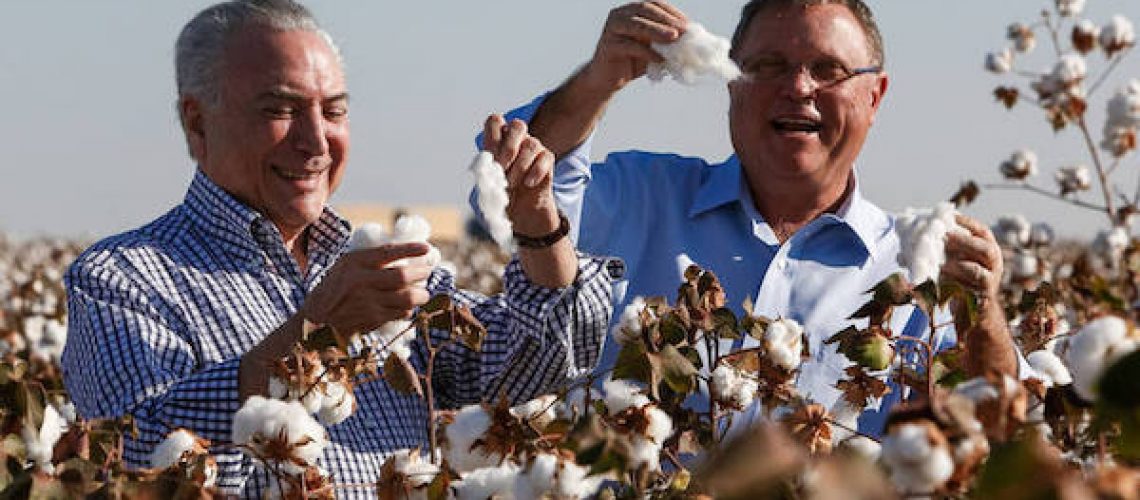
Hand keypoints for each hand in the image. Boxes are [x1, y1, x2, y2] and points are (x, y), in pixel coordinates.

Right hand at [302, 243, 432, 333]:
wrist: (317, 318)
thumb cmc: (337, 286)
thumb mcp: (347, 264)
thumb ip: (371, 258)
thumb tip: (407, 253)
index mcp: (355, 262)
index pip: (388, 252)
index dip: (410, 250)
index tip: (426, 249)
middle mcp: (361, 281)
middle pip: (402, 277)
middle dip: (422, 273)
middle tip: (427, 271)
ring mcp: (367, 302)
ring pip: (406, 298)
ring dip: (421, 295)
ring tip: (423, 292)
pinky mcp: (372, 319)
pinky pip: (401, 313)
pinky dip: (408, 309)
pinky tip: (407, 306)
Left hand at [483, 115, 559, 235]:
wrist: (522, 213)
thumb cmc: (502, 197)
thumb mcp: (487, 187)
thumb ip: (484, 174)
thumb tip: (484, 167)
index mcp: (499, 141)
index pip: (495, 121)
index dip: (493, 135)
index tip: (490, 157)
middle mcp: (518, 141)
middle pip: (518, 125)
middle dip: (509, 148)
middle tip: (501, 170)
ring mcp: (534, 148)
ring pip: (531, 144)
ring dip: (519, 166)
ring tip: (511, 184)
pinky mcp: (547, 160)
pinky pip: (545, 157)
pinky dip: (535, 172)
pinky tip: (528, 184)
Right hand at [581, 1, 687, 91]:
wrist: (607, 80)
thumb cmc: (633, 61)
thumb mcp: (653, 46)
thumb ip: (667, 39)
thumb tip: (692, 36)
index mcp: (631, 11)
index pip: (653, 4)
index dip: (671, 12)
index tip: (687, 24)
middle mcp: (619, 15)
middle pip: (645, 11)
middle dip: (666, 20)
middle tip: (683, 30)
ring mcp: (611, 29)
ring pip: (636, 25)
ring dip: (657, 31)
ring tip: (674, 38)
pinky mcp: (607, 46)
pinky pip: (629, 46)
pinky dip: (646, 52)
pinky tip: (659, 59)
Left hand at [943, 215, 1018, 377]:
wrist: (973, 314)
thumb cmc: (958, 281)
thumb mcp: (952, 260)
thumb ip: (939, 246)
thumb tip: (906, 226)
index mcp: (988, 250)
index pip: (982, 231)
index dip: (966, 223)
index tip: (948, 216)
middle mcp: (994, 265)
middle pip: (985, 249)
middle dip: (964, 241)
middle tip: (943, 235)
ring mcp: (991, 283)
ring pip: (977, 271)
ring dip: (956, 264)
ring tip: (939, 259)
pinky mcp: (981, 301)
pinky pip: (967, 292)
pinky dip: (951, 286)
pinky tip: (937, 279)